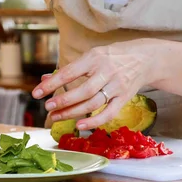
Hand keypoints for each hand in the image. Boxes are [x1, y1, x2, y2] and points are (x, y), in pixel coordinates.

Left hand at [32, 41, 157, 129]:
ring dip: (73, 112)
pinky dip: (94, 121)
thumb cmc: (112, 57)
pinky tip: (80, 125)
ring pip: (93, 103)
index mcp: (94, 58)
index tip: (36, 93)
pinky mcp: (125, 98)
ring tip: (56, 116)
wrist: (145, 59)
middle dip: (62, 100)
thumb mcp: (91, 56)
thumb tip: (45, 78)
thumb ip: (69, 69)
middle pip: (82, 90)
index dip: (51, 84)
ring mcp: (117, 86)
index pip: (69, 72)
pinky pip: (109, 113)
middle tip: (47, 107)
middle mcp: (106, 71)